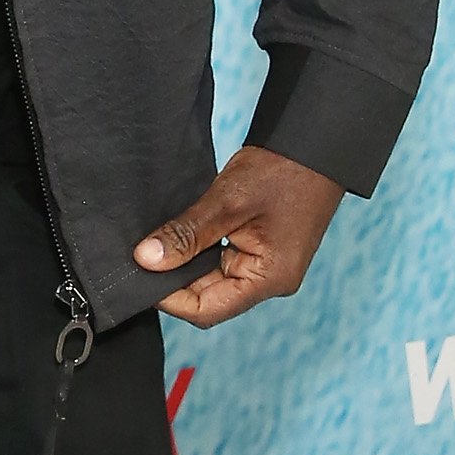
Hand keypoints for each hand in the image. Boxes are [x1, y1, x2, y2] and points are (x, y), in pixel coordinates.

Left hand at [134, 145, 343, 327]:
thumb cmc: (281, 170)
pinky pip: (223, 262)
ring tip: (162, 241)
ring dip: (187, 263)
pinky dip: (201, 251)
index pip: (207, 310)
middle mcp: (271, 281)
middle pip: (209, 297)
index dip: (169, 297)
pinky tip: (183, 234)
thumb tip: (145, 260)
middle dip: (175, 278)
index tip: (141, 273)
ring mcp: (268, 267)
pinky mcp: (262, 251)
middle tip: (145, 253)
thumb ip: (185, 234)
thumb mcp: (227, 202)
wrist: (312, 144)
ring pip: (214, 280)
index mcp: (270, 279)